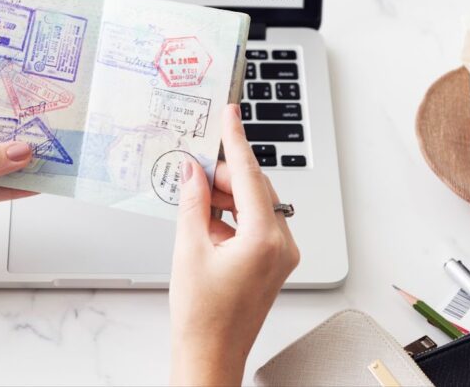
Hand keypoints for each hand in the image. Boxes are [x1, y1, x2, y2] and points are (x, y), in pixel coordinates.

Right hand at [169, 104, 299, 385]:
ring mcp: (281, 255)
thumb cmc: (202, 316)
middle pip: (254, 188)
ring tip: (195, 197)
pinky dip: (232, 216)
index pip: (249, 175)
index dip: (236, 141)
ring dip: (226, 197)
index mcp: (264, 238)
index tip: (230, 114)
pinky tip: (206, 219)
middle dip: (224, 175)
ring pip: (255, 205)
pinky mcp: (274, 262)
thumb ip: (193, 202)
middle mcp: (281, 244)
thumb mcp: (188, 248)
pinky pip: (256, 224)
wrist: (211, 356)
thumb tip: (193, 171)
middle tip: (194, 167)